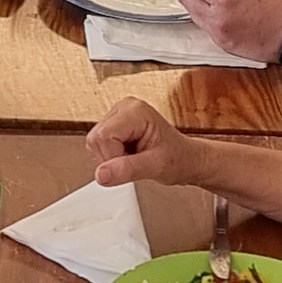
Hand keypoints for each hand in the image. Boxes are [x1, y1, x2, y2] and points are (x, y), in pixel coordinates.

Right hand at [86, 94, 202, 192]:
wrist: (186, 159)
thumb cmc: (178, 158)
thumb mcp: (156, 167)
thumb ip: (128, 169)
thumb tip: (101, 174)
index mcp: (135, 111)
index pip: (103, 136)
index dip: (112, 158)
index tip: (130, 165)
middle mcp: (124, 108)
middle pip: (96, 138)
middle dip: (111, 158)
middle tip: (134, 161)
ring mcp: (118, 115)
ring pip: (95, 143)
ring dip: (112, 158)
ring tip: (134, 158)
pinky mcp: (114, 125)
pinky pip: (99, 145)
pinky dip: (112, 157)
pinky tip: (129, 155)